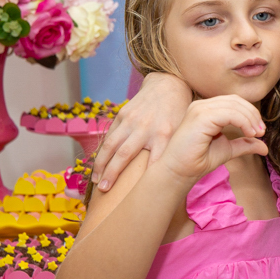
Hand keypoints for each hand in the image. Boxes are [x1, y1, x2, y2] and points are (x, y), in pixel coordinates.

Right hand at [93, 73, 191, 191]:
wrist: (169, 85)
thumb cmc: (180, 114)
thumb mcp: (184, 132)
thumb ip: (176, 151)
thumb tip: (173, 179)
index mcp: (165, 135)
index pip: (154, 161)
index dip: (146, 178)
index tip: (139, 193)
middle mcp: (146, 128)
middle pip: (125, 155)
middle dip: (112, 174)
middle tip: (104, 191)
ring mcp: (132, 121)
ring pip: (111, 145)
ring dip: (101, 164)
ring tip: (96, 181)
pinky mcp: (123, 114)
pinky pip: (109, 135)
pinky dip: (101, 151)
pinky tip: (98, 165)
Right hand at [158, 96, 266, 181]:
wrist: (179, 172)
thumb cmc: (198, 160)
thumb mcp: (228, 149)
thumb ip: (244, 144)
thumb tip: (265, 147)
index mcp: (206, 109)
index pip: (234, 102)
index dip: (251, 113)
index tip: (260, 131)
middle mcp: (201, 106)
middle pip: (236, 100)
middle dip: (253, 115)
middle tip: (261, 132)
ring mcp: (199, 109)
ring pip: (234, 105)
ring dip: (250, 119)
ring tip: (256, 134)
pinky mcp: (200, 117)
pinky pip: (229, 113)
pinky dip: (243, 122)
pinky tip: (249, 134)